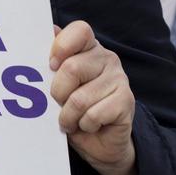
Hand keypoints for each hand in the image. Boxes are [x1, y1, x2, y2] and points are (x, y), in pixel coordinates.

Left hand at [51, 21, 136, 174]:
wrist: (100, 144)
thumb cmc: (74, 109)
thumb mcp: (58, 85)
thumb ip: (53, 61)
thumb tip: (49, 30)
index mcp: (88, 47)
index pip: (80, 30)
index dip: (61, 47)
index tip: (51, 65)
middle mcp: (107, 58)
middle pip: (71, 68)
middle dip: (57, 94)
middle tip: (59, 104)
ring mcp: (119, 79)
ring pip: (80, 98)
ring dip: (69, 116)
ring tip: (72, 119)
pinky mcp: (126, 101)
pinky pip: (93, 115)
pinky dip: (84, 125)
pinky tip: (88, 125)